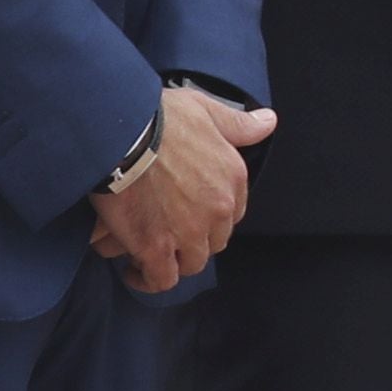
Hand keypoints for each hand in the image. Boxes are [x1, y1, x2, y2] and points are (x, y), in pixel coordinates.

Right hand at [90, 83, 276, 292]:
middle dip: (194, 240)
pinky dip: (148, 279)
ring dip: (174, 261)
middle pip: (213, 241)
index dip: (211, 217)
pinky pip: (162, 279)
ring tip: (151, 253)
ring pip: (191, 263)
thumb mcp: (207, 110)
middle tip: (168, 232)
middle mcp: (218, 209)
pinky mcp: (156, 249)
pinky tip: (135, 270)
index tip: (190, 213)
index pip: (232, 214)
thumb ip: (238, 124)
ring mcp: (189, 232)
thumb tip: (269, 122)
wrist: (122, 134)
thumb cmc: (160, 118)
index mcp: (232, 178)